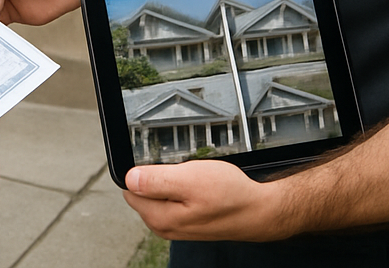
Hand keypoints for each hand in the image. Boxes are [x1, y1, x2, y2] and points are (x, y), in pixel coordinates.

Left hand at [123, 160, 287, 243]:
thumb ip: (156, 180)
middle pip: (142, 191)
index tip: (159, 161)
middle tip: (181, 167)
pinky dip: (181, 186)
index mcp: (160, 218)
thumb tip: (129, 178)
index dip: (142, 169)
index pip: (130, 188)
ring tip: (192, 173)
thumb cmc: (230, 196)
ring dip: (170, 179)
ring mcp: (177, 224)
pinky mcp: (188, 219)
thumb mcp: (190, 179)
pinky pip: (173, 197)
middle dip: (156, 174)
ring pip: (158, 193)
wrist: (259, 210)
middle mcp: (165, 226)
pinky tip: (197, 181)